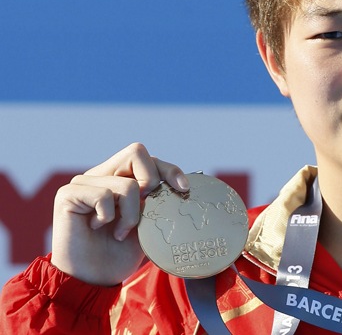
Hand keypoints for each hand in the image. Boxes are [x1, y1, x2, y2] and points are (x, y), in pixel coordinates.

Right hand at [50, 143, 189, 285]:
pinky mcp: (68, 193)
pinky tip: (97, 228)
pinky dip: (108, 218)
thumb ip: (158, 202)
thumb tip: (183, 185)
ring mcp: (84, 182)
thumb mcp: (148, 224)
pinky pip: (103, 196)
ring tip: (119, 233)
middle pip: (136, 152)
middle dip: (151, 181)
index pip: (148, 159)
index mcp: (121, 178)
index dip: (169, 170)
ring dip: (131, 215)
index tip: (184, 189)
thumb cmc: (119, 254)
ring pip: (127, 184)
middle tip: (145, 209)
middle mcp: (102, 175)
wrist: (93, 280)